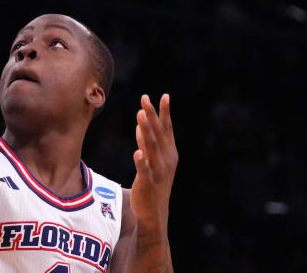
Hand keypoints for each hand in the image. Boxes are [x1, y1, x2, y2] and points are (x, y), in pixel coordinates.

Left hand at [131, 94, 177, 234]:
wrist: (155, 211)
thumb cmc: (154, 182)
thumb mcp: (154, 159)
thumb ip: (148, 141)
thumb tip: (141, 122)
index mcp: (170, 152)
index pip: (167, 128)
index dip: (165, 112)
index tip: (164, 96)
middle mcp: (166, 159)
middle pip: (158, 133)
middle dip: (152, 115)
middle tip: (145, 99)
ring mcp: (158, 171)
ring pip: (151, 147)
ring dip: (146, 131)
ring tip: (140, 116)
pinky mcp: (147, 183)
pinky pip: (144, 170)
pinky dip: (141, 161)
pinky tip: (137, 152)